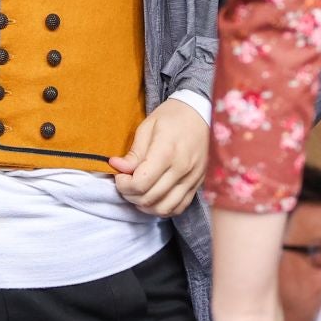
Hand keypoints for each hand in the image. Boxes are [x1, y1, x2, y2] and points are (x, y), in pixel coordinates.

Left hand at [110, 97, 207, 216]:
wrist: (203, 113)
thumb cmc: (173, 116)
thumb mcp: (148, 126)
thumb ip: (134, 152)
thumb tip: (117, 167)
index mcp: (167, 151)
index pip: (140, 183)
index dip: (123, 185)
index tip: (119, 175)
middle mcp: (182, 169)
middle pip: (149, 198)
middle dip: (130, 195)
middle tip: (125, 183)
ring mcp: (192, 179)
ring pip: (164, 208)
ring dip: (145, 205)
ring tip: (138, 192)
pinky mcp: (198, 184)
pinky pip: (179, 207)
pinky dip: (163, 208)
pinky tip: (154, 197)